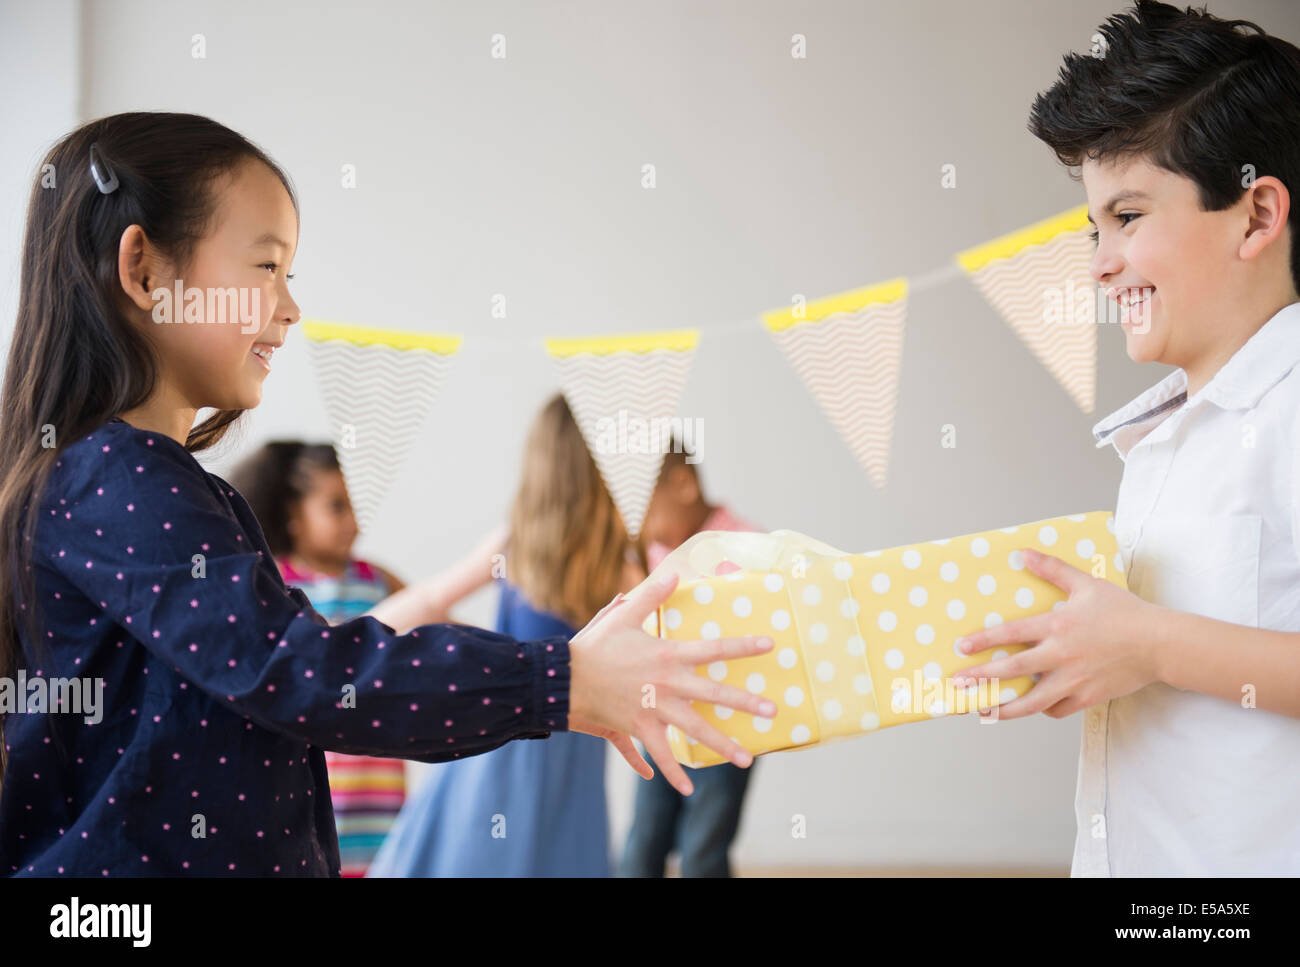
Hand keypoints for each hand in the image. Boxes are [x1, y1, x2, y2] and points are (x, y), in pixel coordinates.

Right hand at [566, 570, 777, 794]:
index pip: (714, 649)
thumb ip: (650, 595)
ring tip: (746, 760)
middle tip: (772, 712)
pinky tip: (687, 789)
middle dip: (746, 703)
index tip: (770, 646)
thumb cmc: (595, 645)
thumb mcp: (623, 615)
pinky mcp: (639, 728)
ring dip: (722, 746)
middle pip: (715, 695)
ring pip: (695, 732)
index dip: (743, 647)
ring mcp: (655, 710)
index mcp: (668, 654)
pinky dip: (671, 773)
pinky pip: (658, 754)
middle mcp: (668, 684)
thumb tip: (672, 571)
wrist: (566, 679)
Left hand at [949, 546, 1161, 719]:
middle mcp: (1061, 656)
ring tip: (984, 711)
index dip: (983, 641)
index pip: (1010, 634)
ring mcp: (1074, 680)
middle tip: (958, 685)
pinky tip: (1032, 705)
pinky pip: (1057, 709)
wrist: (1160, 643)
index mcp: (1057, 626)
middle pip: (1012, 671)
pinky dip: (1042, 709)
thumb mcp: (1087, 584)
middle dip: (981, 679)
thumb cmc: (1124, 612)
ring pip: (1031, 702)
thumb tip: (1023, 554)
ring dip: (1005, 708)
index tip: (961, 648)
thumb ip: (1053, 569)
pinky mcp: (1088, 697)